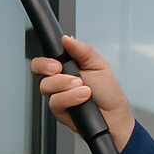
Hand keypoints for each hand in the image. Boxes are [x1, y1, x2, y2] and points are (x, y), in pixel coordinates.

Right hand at [30, 36, 135, 150]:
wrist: (116, 115)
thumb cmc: (108, 91)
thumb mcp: (98, 64)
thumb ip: (82, 50)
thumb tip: (67, 39)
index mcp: (67, 67)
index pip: (45, 60)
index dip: (45, 60)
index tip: (57, 62)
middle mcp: (59, 81)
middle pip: (38, 71)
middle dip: (47, 68)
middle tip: (61, 70)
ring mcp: (58, 96)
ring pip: (46, 87)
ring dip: (65, 86)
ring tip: (84, 88)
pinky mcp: (60, 111)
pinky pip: (55, 103)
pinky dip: (70, 98)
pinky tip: (83, 98)